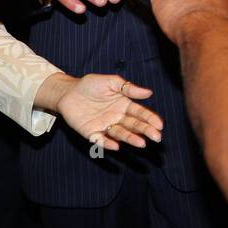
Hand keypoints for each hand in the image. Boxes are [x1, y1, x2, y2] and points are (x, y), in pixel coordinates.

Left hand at [44, 72, 162, 149]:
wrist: (67, 91)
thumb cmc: (90, 85)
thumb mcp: (111, 82)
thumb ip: (128, 88)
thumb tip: (149, 93)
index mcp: (123, 105)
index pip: (140, 113)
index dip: (150, 119)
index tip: (160, 125)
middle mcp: (117, 117)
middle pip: (133, 125)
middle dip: (145, 131)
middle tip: (157, 137)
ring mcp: (105, 126)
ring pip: (120, 134)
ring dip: (131, 139)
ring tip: (142, 143)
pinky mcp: (91, 133)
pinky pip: (100, 140)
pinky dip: (107, 144)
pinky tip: (116, 146)